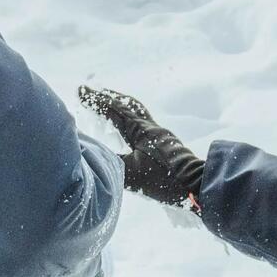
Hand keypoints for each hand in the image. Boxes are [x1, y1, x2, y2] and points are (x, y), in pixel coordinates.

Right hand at [78, 86, 204, 207]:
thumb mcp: (128, 172)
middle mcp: (151, 128)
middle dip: (109, 98)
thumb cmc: (163, 180)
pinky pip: (142, 124)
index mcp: (141, 131)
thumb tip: (85, 151)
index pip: (115, 110)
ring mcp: (159, 136)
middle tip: (94, 93)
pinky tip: (126, 130)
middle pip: (129, 105)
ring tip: (109, 105)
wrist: (195, 186)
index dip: (96, 100)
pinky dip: (129, 119)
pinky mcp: (164, 145)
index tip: (80, 90)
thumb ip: (105, 160)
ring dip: (121, 106)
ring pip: (138, 113)